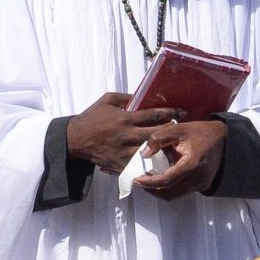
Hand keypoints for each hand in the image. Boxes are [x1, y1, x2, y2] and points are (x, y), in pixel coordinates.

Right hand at [67, 91, 184, 173]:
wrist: (74, 140)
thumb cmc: (92, 118)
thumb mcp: (106, 101)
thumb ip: (125, 97)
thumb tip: (143, 95)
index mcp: (124, 118)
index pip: (153, 114)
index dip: (170, 112)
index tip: (182, 112)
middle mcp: (127, 135)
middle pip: (157, 133)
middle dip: (173, 130)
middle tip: (185, 128)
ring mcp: (125, 151)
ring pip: (153, 150)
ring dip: (166, 147)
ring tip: (179, 144)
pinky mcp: (121, 164)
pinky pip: (141, 165)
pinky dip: (153, 163)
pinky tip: (164, 161)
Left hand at [133, 117, 228, 200]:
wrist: (225, 138)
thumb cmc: (201, 132)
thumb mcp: (178, 128)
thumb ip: (158, 138)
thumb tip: (144, 154)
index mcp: (191, 164)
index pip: (166, 180)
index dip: (149, 182)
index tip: (136, 179)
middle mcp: (198, 178)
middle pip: (169, 193)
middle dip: (152, 189)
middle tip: (140, 181)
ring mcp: (201, 184)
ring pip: (175, 195)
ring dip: (160, 190)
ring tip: (149, 180)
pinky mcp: (203, 185)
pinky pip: (182, 191)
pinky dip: (170, 188)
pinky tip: (163, 177)